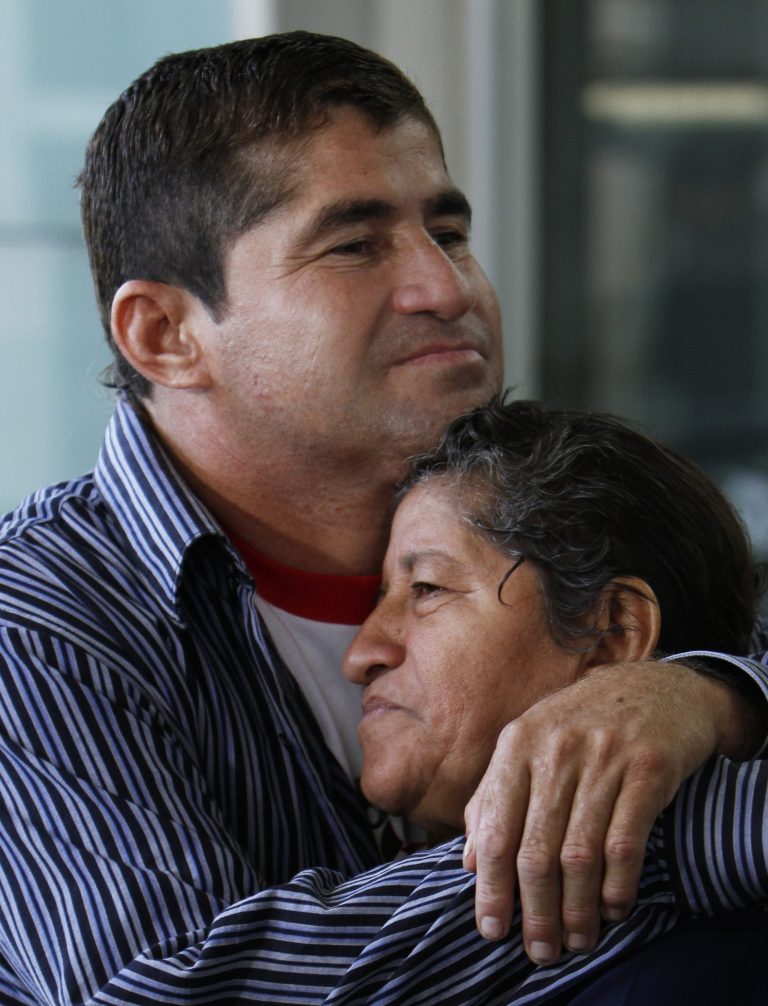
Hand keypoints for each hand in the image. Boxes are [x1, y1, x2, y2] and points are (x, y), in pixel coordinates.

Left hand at [462, 660, 751, 962]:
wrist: (654, 687)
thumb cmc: (580, 726)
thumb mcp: (529, 745)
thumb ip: (494, 797)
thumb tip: (471, 862)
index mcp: (517, 745)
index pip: (496, 828)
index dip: (491, 887)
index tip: (492, 929)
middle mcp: (556, 750)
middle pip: (536, 850)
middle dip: (535, 912)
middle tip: (540, 952)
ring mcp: (604, 758)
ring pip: (580, 853)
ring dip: (577, 909)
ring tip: (577, 941)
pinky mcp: (648, 768)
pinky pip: (626, 841)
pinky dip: (618, 884)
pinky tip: (614, 908)